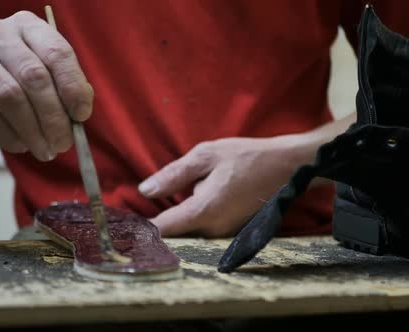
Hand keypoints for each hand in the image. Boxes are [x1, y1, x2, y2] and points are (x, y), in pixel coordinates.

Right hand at [0, 11, 92, 160]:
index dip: (73, 86)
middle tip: (64, 143)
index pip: (57, 52)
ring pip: (11, 98)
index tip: (82, 115)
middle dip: (54, 117)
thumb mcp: (44, 76)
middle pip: (34, 77)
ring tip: (46, 150)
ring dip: (34, 132)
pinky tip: (22, 145)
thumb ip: (65, 88)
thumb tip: (80, 113)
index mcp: (28, 26)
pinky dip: (12, 137)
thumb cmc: (15, 82)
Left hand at [139, 136, 313, 236]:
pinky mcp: (230, 230)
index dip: (139, 228)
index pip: (162, 228)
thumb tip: (145, 190)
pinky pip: (201, 227)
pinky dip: (188, 218)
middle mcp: (213, 229)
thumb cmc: (247, 157)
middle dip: (153, 225)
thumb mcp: (206, 156)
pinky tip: (182, 203)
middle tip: (128, 216)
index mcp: (203, 210)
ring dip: (172, 221)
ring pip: (188, 231)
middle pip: (173, 234)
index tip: (120, 227)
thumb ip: (173, 175)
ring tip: (151, 207)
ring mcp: (223, 232)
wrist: (288, 167)